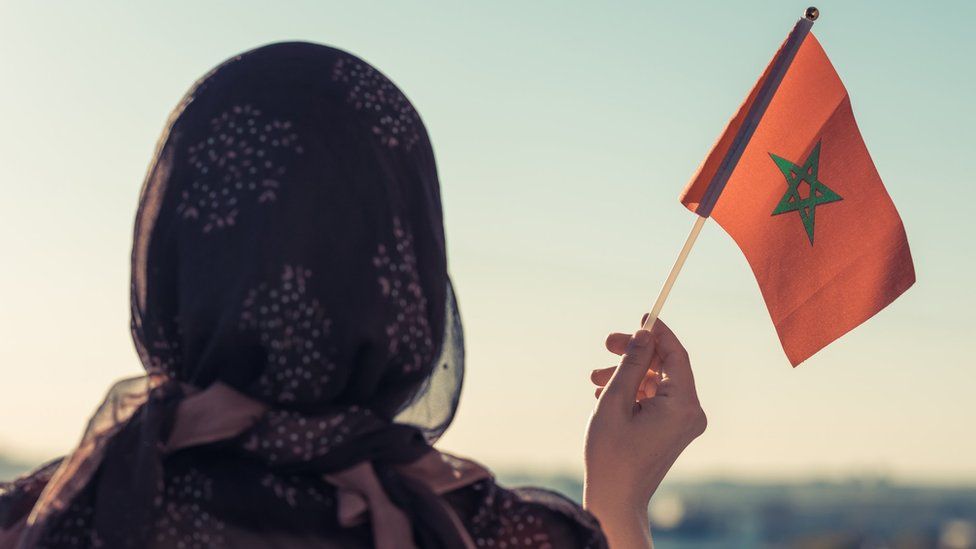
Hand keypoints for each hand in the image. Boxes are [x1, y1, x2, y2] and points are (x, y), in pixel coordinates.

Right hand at [583, 319, 705, 546]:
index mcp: (682, 405)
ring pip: (657, 383)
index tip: (642, 314)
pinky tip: (604, 395)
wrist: (616, 500)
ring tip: (594, 379)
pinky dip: (633, 392)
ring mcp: (683, 424)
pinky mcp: (673, 431)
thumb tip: (644, 334)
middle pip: (666, 367)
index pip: (676, 354)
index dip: (658, 332)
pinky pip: (656, 399)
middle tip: (606, 344)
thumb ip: (631, 364)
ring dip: (627, 375)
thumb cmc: (612, 453)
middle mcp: (691, 413)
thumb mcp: (615, 401)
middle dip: (635, 354)